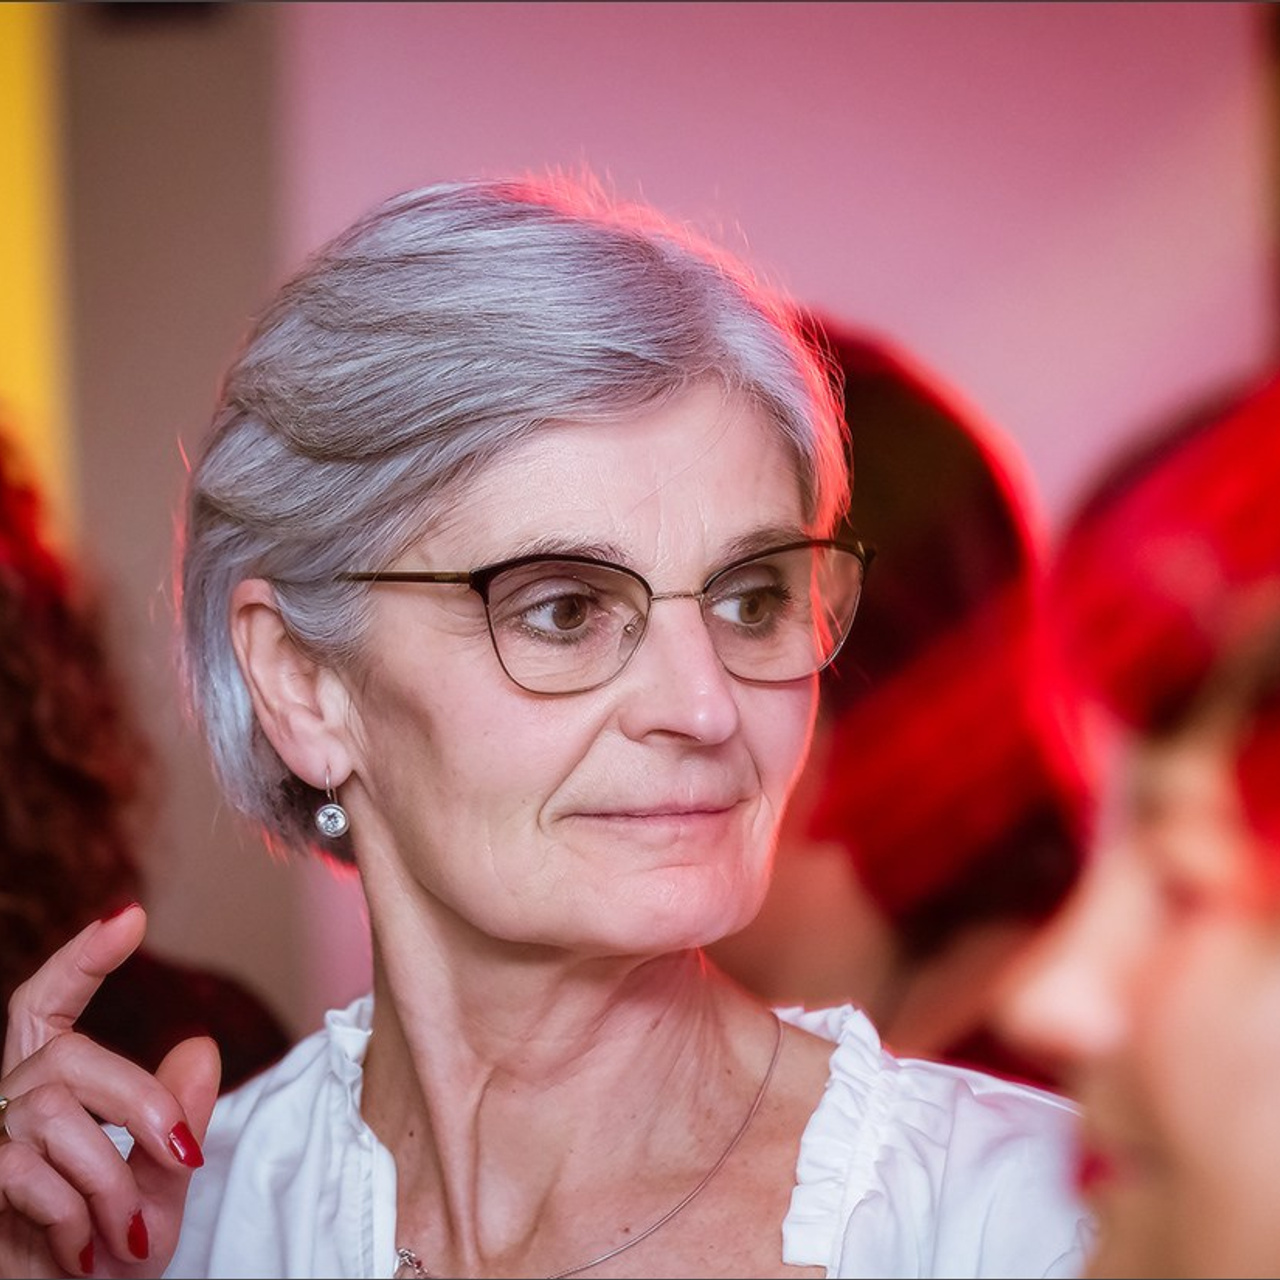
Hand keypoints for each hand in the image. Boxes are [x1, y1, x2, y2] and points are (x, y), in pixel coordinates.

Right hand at [0, 905, 220, 1276]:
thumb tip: (200, 1047)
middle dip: (138, 1101)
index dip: (81, 958)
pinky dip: (74, 1213)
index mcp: (53, 1088)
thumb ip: (176, 1123)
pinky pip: (25, 1171)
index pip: (49, 1004)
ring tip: (131, 1232)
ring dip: (110, 1179)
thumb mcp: (160, 1186)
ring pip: (54, 1114)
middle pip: (67, 1052)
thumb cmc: (108, 1254)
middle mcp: (10, 1101)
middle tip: (185, 1157)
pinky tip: (85, 1249)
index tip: (129, 916)